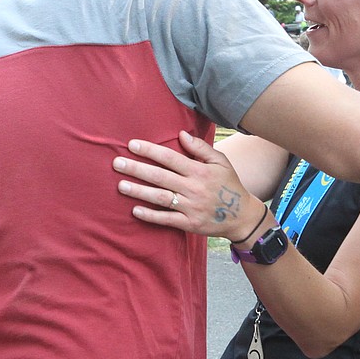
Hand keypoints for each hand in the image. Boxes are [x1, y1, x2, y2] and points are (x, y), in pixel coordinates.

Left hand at [114, 130, 267, 241]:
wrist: (242, 215)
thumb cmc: (229, 184)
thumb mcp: (221, 162)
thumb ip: (200, 148)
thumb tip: (181, 134)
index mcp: (199, 171)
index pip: (170, 158)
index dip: (150, 151)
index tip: (132, 145)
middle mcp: (193, 188)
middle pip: (160, 177)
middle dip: (137, 169)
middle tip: (117, 163)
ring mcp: (191, 207)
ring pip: (161, 198)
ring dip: (139, 191)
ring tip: (121, 185)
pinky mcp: (190, 224)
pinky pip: (167, 220)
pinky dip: (151, 216)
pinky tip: (135, 210)